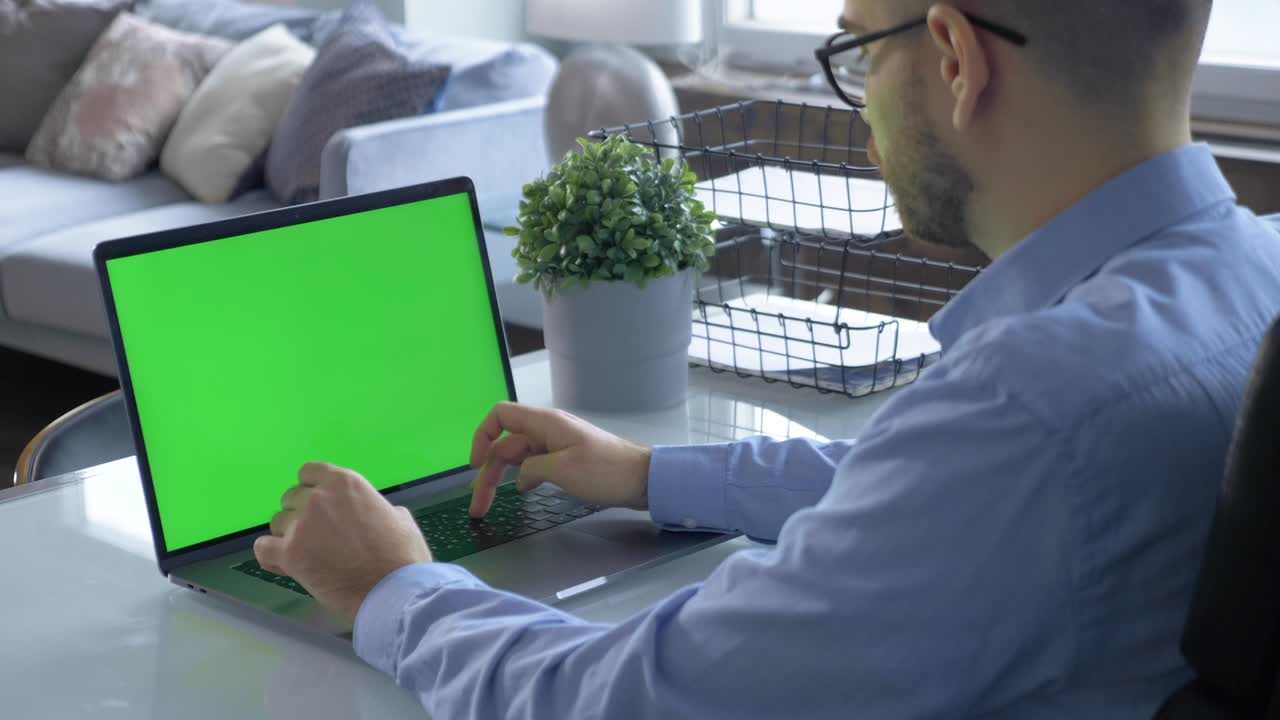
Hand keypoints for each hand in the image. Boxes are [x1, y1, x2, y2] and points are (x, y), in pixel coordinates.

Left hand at [254, 462, 430, 623]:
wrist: (392, 590)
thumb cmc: (403, 555)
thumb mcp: (397, 516)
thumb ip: (372, 507)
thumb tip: (367, 513)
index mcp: (345, 483)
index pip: (309, 472)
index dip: (311, 488)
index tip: (320, 505)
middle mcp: (318, 498)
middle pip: (291, 497)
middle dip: (301, 514)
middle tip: (317, 535)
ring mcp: (301, 525)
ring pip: (277, 522)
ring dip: (288, 535)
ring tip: (307, 553)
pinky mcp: (289, 554)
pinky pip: (263, 547)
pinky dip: (271, 554)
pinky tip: (284, 562)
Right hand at [469, 402, 651, 517]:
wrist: (643, 479)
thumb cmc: (606, 470)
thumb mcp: (562, 470)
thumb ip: (532, 469)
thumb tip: (519, 478)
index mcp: (544, 423)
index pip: (500, 416)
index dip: (482, 436)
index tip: (474, 465)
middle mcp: (547, 430)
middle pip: (504, 444)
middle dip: (486, 472)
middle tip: (477, 507)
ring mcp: (556, 445)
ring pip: (518, 457)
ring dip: (500, 478)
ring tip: (489, 505)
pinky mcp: (566, 460)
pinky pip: (535, 465)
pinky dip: (523, 478)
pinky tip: (521, 493)